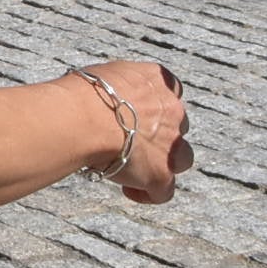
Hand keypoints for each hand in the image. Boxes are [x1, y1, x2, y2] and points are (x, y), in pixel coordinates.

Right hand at [76, 61, 190, 203]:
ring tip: (135, 168)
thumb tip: (106, 96)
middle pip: (178, 125)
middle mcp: (173, 111)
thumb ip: (119, 85)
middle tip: (131, 140)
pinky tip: (128, 190)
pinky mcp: (160, 174)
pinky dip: (148, 193)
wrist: (84, 118)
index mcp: (160, 81)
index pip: (171, 89)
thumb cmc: (85, 93)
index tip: (138, 111)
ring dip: (162, 163)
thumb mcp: (105, 74)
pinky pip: (163, 191)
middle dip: (160, 134)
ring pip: (181, 159)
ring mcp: (171, 145)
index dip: (156, 103)